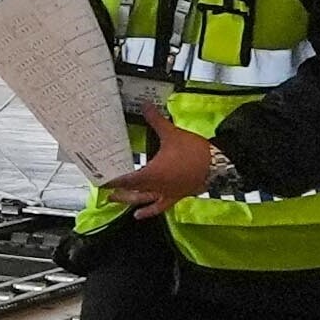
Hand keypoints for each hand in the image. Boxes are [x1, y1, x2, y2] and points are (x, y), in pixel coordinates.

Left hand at [100, 125, 224, 212]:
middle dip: (118, 191)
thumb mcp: (172, 134)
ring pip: (144, 200)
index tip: (100, 182)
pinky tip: (140, 215)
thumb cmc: (194, 151)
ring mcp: (167, 193)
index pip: (127, 180)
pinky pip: (160, 207)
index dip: (113, 181)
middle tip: (105, 191)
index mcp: (153, 173)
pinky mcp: (177, 196)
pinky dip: (149, 211)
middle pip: (133, 192)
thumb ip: (156, 120)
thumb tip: (145, 105)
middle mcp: (157, 186)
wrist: (218, 164)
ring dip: (130, 201)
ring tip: (116, 202)